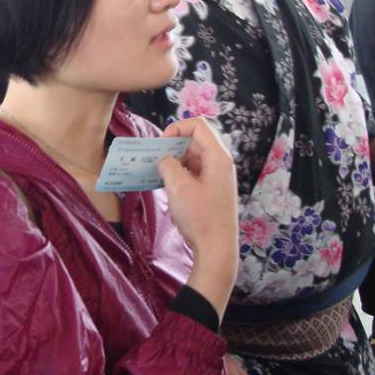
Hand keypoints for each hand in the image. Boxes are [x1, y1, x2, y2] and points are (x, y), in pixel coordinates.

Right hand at [160, 119, 237, 313]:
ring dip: (174, 161)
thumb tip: (165, 160)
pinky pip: (192, 171)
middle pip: (194, 140)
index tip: (162, 146)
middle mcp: (220, 163)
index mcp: (218, 157)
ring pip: (191, 156)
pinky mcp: (210, 189)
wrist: (217, 249)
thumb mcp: (178, 187)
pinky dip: (179, 173)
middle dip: (172, 146)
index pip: (197, 125)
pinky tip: (166, 184)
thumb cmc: (201, 218)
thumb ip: (168, 165)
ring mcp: (216, 176)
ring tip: (158, 173)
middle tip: (155, 160)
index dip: (177, 129)